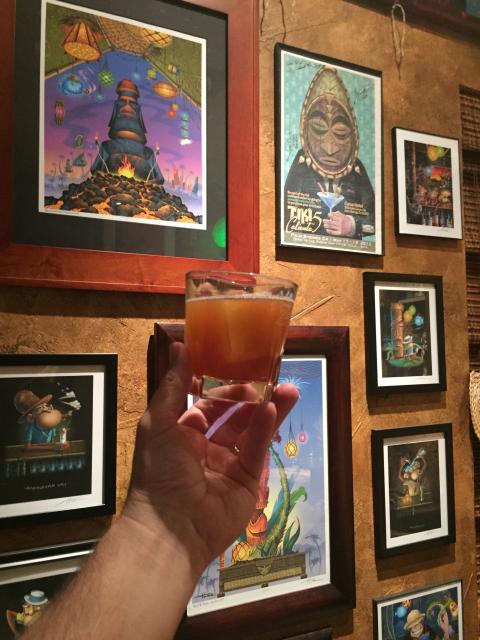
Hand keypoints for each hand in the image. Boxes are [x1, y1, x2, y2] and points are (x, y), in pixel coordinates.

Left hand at [124, 342, 297, 574]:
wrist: (170, 528)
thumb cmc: (159, 471)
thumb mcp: (159, 422)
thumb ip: (174, 385)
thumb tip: (179, 345)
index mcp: (182, 431)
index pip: (206, 401)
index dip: (220, 384)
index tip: (236, 363)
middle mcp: (206, 445)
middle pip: (232, 414)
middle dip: (249, 395)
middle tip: (266, 375)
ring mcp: (228, 463)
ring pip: (250, 429)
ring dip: (267, 408)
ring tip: (288, 388)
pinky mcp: (247, 480)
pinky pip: (256, 450)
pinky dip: (265, 429)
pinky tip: (274, 408)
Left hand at [323, 211, 355, 235]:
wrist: (352, 227)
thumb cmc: (347, 221)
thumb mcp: (344, 216)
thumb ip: (339, 214)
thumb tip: (333, 212)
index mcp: (342, 219)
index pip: (335, 216)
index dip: (331, 215)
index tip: (328, 214)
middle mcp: (340, 223)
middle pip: (332, 222)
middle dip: (327, 221)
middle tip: (324, 220)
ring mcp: (340, 228)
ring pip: (332, 227)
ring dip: (327, 226)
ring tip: (324, 225)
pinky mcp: (340, 233)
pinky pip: (334, 232)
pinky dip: (330, 231)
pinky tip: (327, 230)